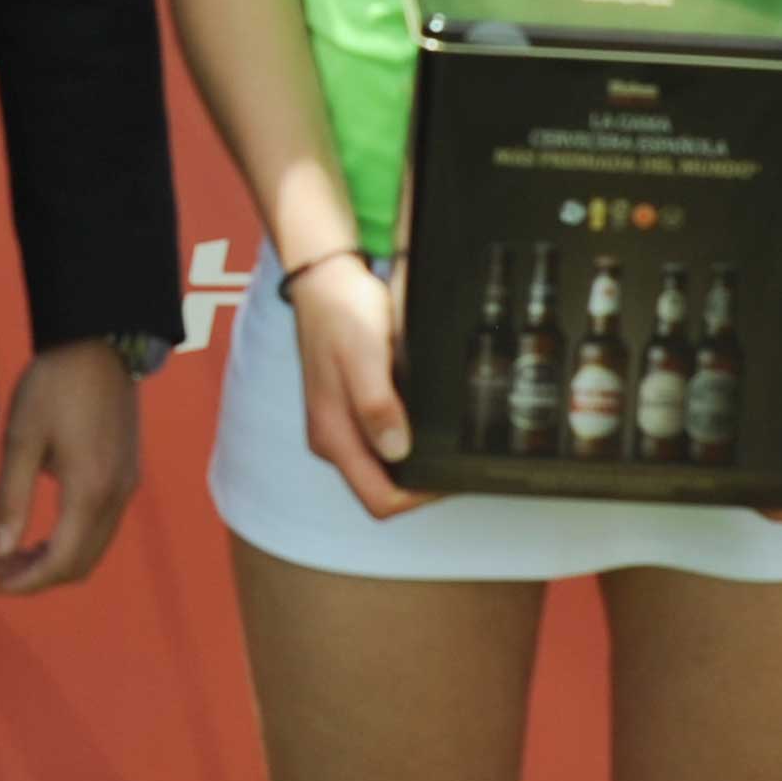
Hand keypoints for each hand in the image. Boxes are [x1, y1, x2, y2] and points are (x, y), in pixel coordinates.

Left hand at [0, 341, 140, 594]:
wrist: (99, 342)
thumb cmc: (54, 385)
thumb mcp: (20, 438)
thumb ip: (10, 498)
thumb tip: (0, 550)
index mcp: (89, 491)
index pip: (61, 561)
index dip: (26, 580)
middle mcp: (116, 497)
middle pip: (82, 563)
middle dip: (39, 575)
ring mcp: (127, 486)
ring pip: (95, 548)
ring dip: (56, 559)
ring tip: (14, 550)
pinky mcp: (128, 473)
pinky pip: (103, 526)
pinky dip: (73, 540)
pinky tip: (44, 527)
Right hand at [290, 254, 423, 518]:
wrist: (326, 281)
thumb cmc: (342, 313)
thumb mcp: (364, 356)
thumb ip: (377, 405)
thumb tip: (397, 450)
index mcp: (333, 437)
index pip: (379, 499)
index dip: (418, 497)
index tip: (449, 475)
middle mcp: (333, 439)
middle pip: (382, 488)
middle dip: (420, 481)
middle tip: (455, 454)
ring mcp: (339, 426)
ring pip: (382, 467)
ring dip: (413, 459)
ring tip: (444, 435)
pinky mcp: (348, 410)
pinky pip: (379, 441)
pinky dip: (404, 437)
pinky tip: (423, 416)